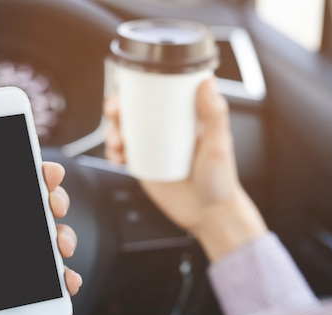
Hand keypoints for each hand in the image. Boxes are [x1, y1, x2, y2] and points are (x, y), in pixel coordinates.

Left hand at [0, 159, 80, 314]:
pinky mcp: (24, 300)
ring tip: (61, 241)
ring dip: (62, 234)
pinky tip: (65, 276)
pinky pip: (53, 282)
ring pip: (45, 243)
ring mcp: (7, 277)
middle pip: (25, 214)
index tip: (34, 164)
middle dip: (47, 199)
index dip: (15, 176)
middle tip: (54, 197)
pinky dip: (66, 276)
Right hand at [104, 77, 266, 259]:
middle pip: (133, 109)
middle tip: (113, 112)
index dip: (137, 85)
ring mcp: (152, 148)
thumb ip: (214, 115)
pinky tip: (116, 159)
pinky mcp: (143, 166)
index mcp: (183, 116)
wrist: (209, 214)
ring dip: (111, 131)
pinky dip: (113, 154)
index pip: (157, 92)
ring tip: (117, 144)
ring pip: (123, 131)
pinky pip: (122, 155)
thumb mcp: (219, 145)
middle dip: (116, 107)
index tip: (127, 86)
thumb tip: (207, 83)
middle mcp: (165, 129)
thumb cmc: (220, 180)